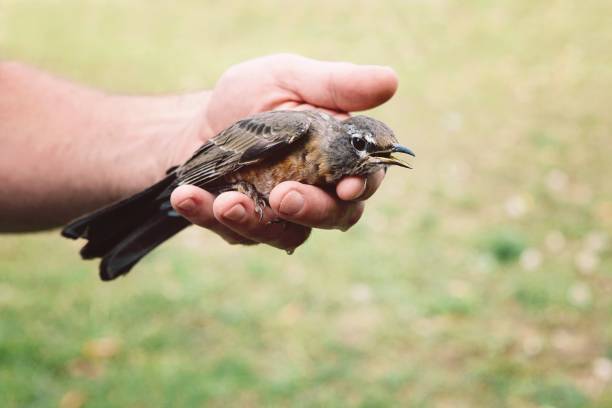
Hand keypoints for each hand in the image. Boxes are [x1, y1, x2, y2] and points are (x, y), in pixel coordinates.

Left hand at [170, 54, 397, 249]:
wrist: (199, 123)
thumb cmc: (252, 98)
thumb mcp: (286, 78)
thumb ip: (334, 84)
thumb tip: (390, 81)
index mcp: (338, 156)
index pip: (365, 176)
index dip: (362, 185)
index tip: (346, 186)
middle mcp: (319, 191)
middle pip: (335, 216)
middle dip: (311, 210)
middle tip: (283, 196)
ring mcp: (283, 216)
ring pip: (287, 235)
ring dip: (256, 222)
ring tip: (225, 201)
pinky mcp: (247, 228)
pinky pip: (237, 233)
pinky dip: (210, 217)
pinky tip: (187, 198)